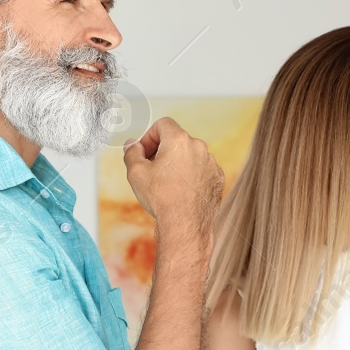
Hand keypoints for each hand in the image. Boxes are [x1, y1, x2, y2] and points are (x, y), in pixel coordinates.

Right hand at [123, 117, 223, 236]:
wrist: (185, 224)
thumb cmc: (162, 198)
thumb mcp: (135, 173)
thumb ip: (131, 152)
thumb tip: (132, 145)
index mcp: (179, 140)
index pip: (163, 124)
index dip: (149, 136)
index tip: (144, 152)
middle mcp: (199, 147)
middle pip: (177, 140)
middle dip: (162, 151)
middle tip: (151, 169)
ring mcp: (211, 163)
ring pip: (190, 155)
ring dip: (177, 164)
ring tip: (166, 184)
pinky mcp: (217, 178)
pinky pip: (201, 170)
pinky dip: (191, 176)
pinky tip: (180, 191)